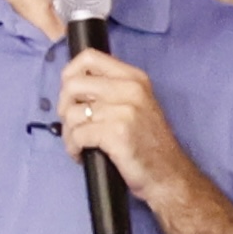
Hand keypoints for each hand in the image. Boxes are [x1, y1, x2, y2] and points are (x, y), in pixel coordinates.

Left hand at [49, 52, 216, 225]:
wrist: (169, 175)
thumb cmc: (149, 145)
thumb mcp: (137, 106)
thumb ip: (111, 91)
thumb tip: (73, 86)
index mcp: (134, 78)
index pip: (89, 57)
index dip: (70, 73)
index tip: (69, 93)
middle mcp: (129, 89)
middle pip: (73, 84)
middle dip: (63, 107)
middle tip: (71, 125)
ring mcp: (124, 110)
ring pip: (72, 113)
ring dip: (68, 133)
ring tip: (78, 145)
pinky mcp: (116, 133)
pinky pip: (78, 135)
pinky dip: (73, 148)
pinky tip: (82, 154)